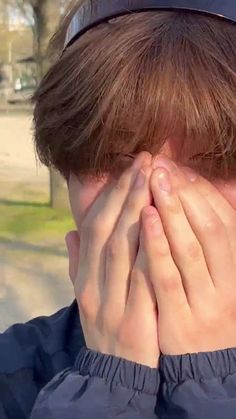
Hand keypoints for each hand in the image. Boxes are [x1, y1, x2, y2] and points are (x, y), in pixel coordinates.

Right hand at [66, 152, 159, 367]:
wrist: (114, 373)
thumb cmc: (104, 326)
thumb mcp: (85, 296)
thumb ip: (77, 264)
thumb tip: (71, 232)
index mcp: (83, 278)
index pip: (94, 228)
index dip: (111, 196)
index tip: (129, 169)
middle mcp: (94, 285)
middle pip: (108, 231)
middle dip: (126, 193)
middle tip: (145, 161)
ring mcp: (113, 302)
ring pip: (122, 249)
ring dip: (136, 211)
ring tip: (153, 179)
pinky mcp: (135, 319)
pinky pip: (143, 279)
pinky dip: (149, 249)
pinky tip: (160, 223)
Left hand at [141, 156, 235, 354]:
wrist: (207, 366)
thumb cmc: (208, 309)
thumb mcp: (219, 277)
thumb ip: (210, 242)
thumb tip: (187, 197)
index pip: (223, 221)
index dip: (200, 192)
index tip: (177, 168)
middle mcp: (229, 283)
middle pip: (209, 229)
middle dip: (184, 194)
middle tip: (160, 165)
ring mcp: (206, 303)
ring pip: (190, 250)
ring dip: (173, 212)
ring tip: (154, 180)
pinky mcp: (181, 320)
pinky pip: (167, 278)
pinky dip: (157, 247)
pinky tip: (145, 219)